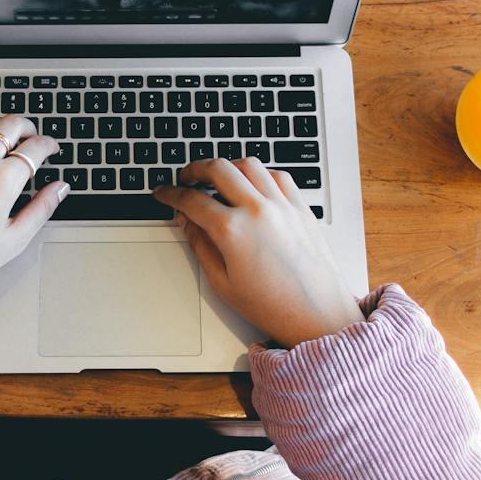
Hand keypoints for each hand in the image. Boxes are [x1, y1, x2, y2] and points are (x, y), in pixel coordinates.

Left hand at [0, 110, 67, 300]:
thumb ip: (41, 209)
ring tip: (1, 134)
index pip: (35, 148)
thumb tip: (60, 188)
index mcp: (2, 183)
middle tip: (31, 137)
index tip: (50, 148)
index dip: (48, 144)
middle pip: (10, 124)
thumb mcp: (13, 240)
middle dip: (28, 127)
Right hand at [153, 159, 363, 347]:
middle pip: (218, 168)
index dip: (171, 194)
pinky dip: (259, 174)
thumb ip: (200, 245)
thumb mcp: (222, 282)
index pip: (191, 200)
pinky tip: (252, 185)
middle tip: (185, 178)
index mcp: (232, 231)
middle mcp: (257, 210)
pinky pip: (277, 175)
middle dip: (194, 169)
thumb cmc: (273, 306)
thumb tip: (187, 221)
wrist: (317, 315)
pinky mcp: (301, 208)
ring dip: (227, 167)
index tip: (163, 192)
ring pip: (248, 164)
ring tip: (217, 178)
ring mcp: (282, 205)